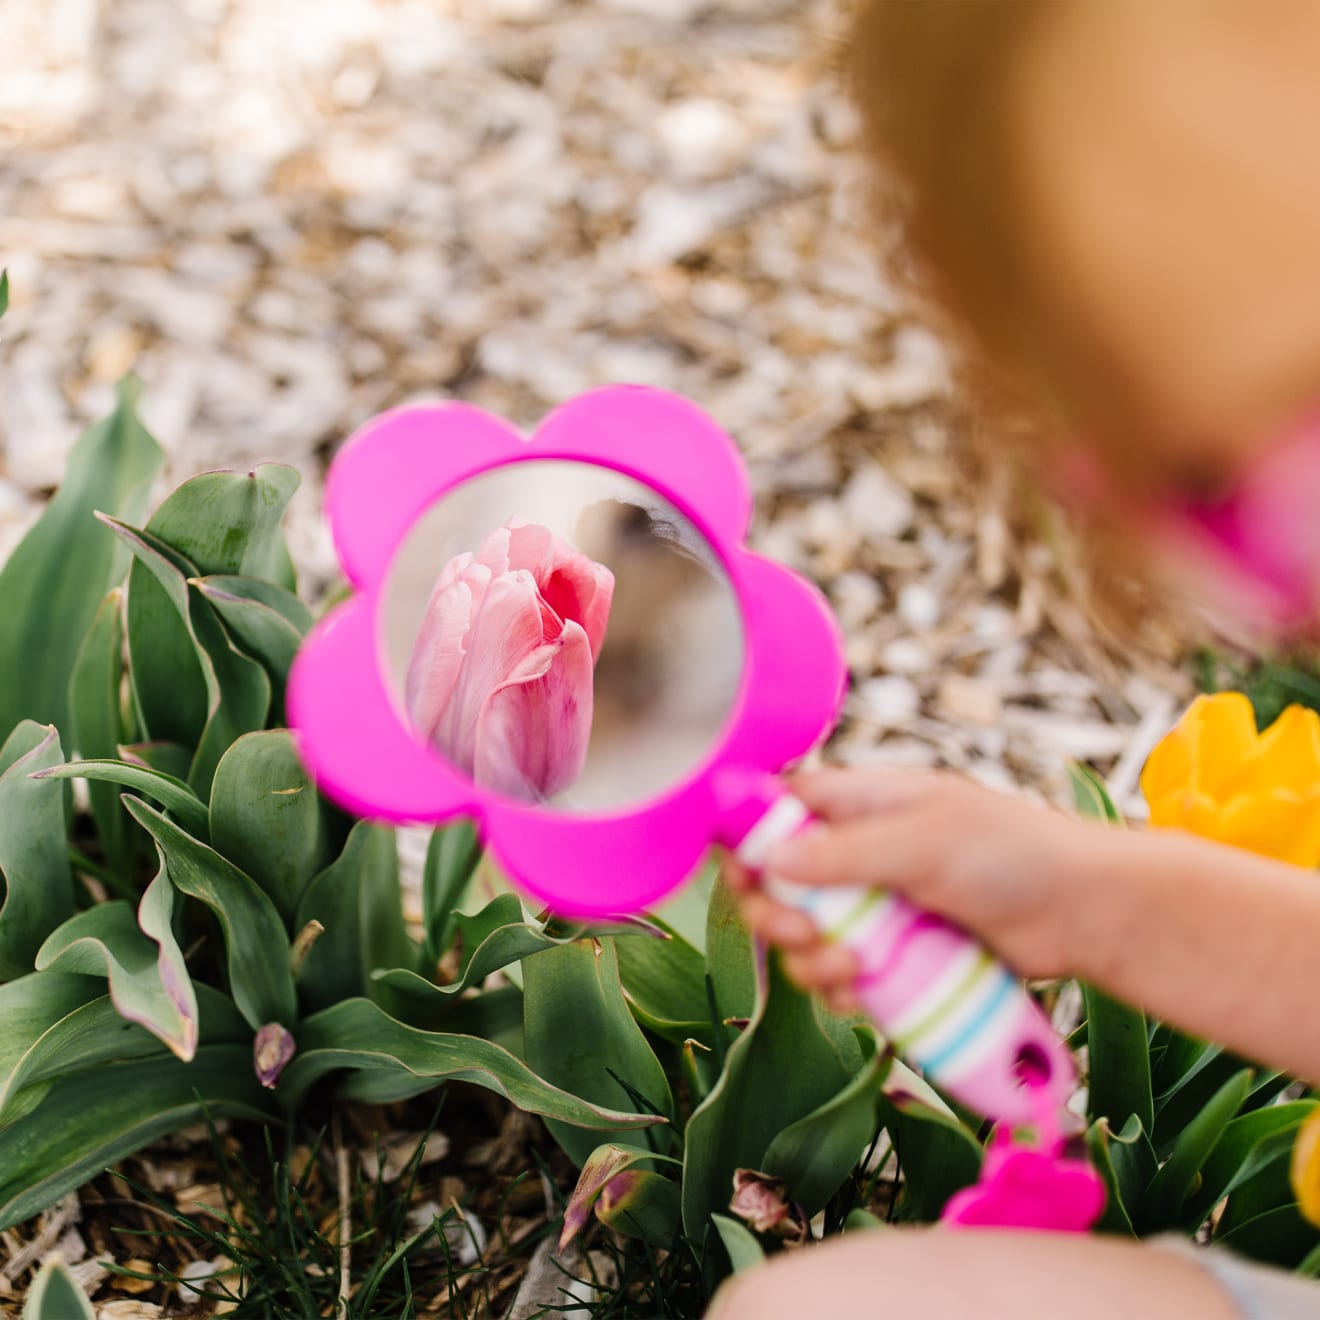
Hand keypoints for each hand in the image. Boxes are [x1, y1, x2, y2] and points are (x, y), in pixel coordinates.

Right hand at [725, 767, 1094, 1010]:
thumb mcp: (924, 840)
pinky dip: (841, 989)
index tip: (742, 877)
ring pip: (804, 937)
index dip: (747, 840)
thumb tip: (769, 860)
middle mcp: (858, 852)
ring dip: (809, 960)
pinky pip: (842, 974)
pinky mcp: (896, 954)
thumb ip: (845, 851)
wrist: (1083, 912)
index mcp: (860, 803)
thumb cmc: (1012, 852)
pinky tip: (862, 995)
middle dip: (775, 914)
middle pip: (776, 882)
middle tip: (802, 935)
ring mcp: (876, 905)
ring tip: (850, 970)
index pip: (776, 810)